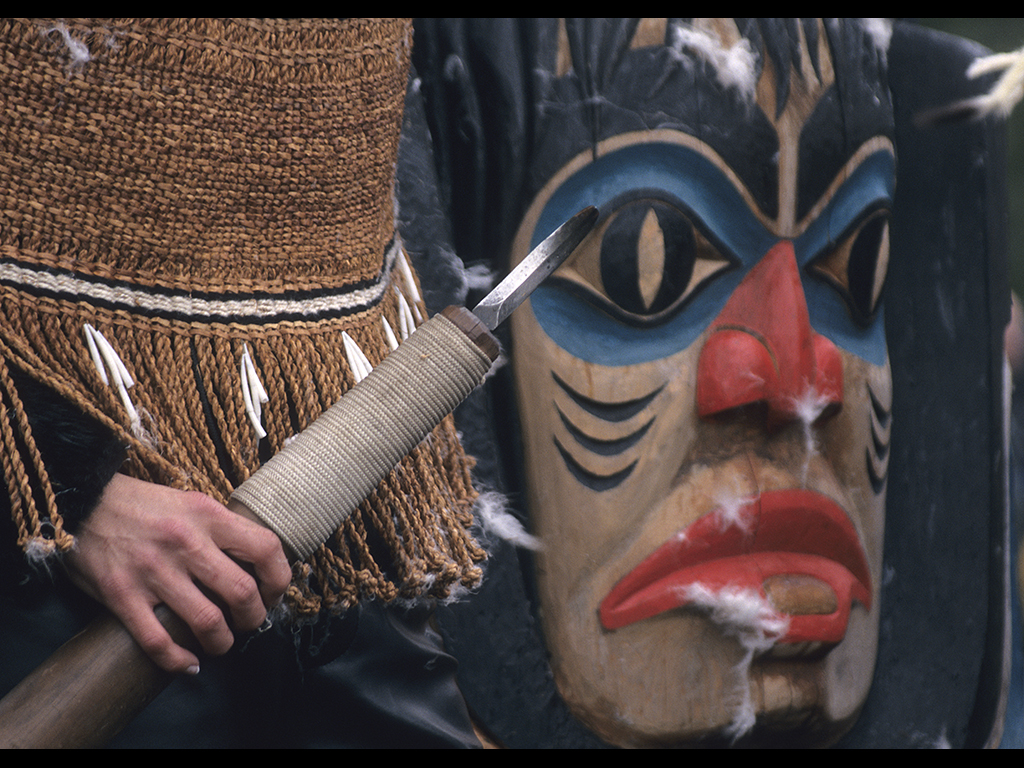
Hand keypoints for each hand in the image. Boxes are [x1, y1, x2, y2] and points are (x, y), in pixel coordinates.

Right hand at [64, 474, 291, 674]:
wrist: (83, 500)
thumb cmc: (142, 505)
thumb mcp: (191, 503)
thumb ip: (220, 529)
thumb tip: (254, 563)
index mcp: (209, 516)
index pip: (266, 549)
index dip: (278, 580)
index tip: (272, 594)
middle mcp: (186, 543)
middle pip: (242, 592)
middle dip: (253, 618)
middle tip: (248, 623)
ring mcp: (154, 571)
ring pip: (207, 622)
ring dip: (221, 642)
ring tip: (220, 643)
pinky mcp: (122, 595)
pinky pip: (158, 640)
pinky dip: (178, 660)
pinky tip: (187, 663)